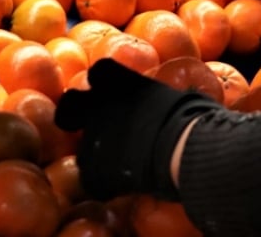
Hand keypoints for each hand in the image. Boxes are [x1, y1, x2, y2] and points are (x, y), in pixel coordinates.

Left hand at [54, 59, 220, 200]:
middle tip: (90, 127)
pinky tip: (123, 188)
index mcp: (119, 81)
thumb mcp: (181, 96)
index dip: (103, 81)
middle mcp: (98, 104)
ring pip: (83, 148)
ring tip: (121, 168)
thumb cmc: (191, 118)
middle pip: (70, 103)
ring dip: (97, 156)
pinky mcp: (92, 169)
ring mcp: (92, 137)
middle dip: (74, 113)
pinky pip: (93, 179)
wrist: (181, 148)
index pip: (99, 71)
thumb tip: (181, 92)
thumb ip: (167, 95)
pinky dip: (105, 184)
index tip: (112, 92)